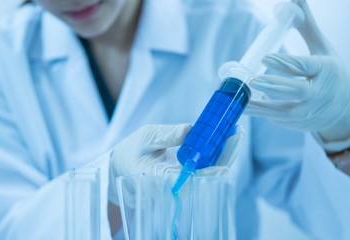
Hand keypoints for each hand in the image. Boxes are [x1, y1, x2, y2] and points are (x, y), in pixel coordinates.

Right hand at [111, 124, 243, 205]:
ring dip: (224, 154)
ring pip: (209, 174)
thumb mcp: (146, 137)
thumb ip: (167, 135)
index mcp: (158, 179)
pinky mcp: (188, 181)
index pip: (185, 182)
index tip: (222, 167)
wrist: (126, 165)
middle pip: (205, 178)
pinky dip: (217, 154)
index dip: (206, 175)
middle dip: (223, 157)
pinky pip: (206, 170)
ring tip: (236, 133)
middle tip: (237, 135)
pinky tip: (227, 139)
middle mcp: (172, 188)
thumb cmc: (133, 151)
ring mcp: (181, 186)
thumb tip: (190, 129)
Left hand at [245, 0, 349, 141]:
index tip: (265, 57)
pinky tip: (251, 108)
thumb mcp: (322, 48)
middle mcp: (321, 93)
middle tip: (253, 81)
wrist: (346, 105)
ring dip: (262, 108)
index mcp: (326, 70)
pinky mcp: (304, 125)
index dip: (285, 63)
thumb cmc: (330, 72)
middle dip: (274, 86)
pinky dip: (267, 115)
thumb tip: (294, 0)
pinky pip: (282, 121)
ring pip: (285, 112)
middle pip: (296, 91)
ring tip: (242, 102)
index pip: (304, 66)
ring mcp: (313, 112)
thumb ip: (307, 26)